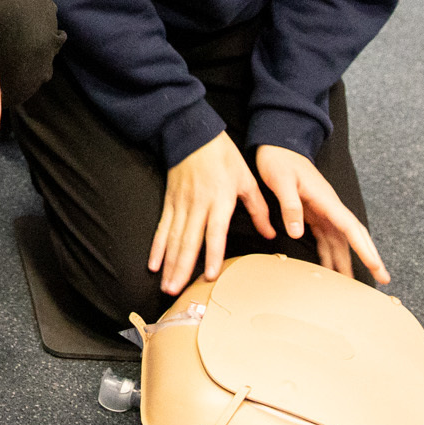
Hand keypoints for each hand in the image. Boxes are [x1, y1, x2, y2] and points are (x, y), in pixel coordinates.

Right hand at [148, 131, 274, 295]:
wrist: (192, 133)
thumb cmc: (223, 156)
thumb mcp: (246, 179)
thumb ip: (258, 208)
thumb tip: (270, 233)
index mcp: (219, 200)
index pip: (215, 232)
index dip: (212, 254)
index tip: (209, 275)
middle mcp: (198, 205)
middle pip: (189, 241)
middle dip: (182, 268)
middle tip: (176, 291)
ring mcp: (180, 204)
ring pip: (173, 238)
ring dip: (169, 263)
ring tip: (166, 285)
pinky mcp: (169, 201)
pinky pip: (162, 228)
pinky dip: (157, 246)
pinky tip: (153, 263)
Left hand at [254, 145, 389, 285]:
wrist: (276, 145)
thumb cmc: (279, 160)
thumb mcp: (281, 180)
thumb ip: (290, 205)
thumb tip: (298, 233)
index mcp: (326, 200)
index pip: (351, 228)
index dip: (365, 249)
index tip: (377, 266)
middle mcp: (329, 208)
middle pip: (354, 236)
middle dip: (369, 258)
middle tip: (382, 280)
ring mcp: (322, 211)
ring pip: (340, 241)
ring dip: (347, 261)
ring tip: (353, 286)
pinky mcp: (313, 214)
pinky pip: (326, 239)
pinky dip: (329, 255)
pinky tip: (329, 270)